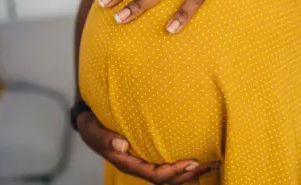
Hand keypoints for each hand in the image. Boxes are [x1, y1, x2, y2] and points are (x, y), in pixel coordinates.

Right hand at [77, 112, 218, 183]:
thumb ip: (105, 138)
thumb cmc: (92, 125)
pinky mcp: (147, 154)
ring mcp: (144, 161)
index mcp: (127, 162)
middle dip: (189, 174)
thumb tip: (121, 145)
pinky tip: (197, 157)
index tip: (192, 163)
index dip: (175, 172)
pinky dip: (183, 163)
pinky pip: (167, 163)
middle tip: (210, 164)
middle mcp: (138, 165)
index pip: (156, 175)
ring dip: (190, 171)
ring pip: (170, 174)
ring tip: (211, 163)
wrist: (89, 122)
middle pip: (167, 179)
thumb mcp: (93, 129)